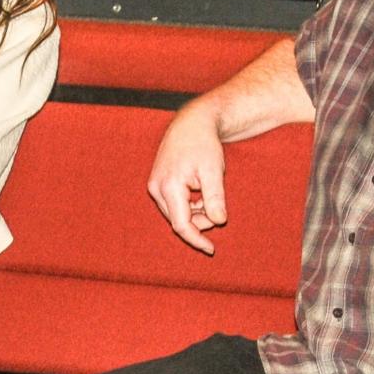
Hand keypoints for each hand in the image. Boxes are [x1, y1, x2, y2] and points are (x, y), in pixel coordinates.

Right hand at [147, 99, 228, 254]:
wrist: (191, 123)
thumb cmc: (203, 145)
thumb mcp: (213, 170)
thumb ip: (215, 197)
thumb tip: (219, 221)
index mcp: (168, 186)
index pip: (181, 224)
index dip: (197, 239)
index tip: (211, 249)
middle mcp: (156, 188)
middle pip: (179, 220)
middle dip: (200, 221)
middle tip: (218, 208)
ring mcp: (155, 186)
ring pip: (176, 213)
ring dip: (195, 213)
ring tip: (209, 194)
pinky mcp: (158, 184)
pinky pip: (173, 204)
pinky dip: (189, 205)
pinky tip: (199, 191)